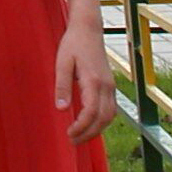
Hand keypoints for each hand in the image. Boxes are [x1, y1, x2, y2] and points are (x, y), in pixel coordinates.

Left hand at [55, 20, 117, 143]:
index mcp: (93, 81)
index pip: (91, 112)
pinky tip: (89, 125)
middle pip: (103, 118)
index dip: (81, 127)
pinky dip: (102, 121)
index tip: (69, 134)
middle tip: (73, 141)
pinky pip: (110, 109)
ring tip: (80, 137)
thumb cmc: (73, 45)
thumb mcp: (62, 64)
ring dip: (97, 129)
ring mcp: (110, 86)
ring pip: (110, 116)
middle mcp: (106, 86)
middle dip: (89, 133)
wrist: (88, 29)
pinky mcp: (110, 85)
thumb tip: (61, 109)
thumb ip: (62, 87)